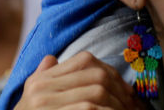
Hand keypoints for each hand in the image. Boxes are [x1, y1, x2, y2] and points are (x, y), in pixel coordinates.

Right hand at [15, 54, 142, 109]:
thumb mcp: (31, 98)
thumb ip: (43, 78)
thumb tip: (51, 59)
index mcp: (39, 81)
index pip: (83, 60)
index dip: (109, 71)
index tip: (123, 87)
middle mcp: (41, 89)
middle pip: (94, 75)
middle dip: (118, 89)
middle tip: (131, 102)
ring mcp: (47, 104)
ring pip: (96, 93)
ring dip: (116, 104)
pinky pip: (90, 109)